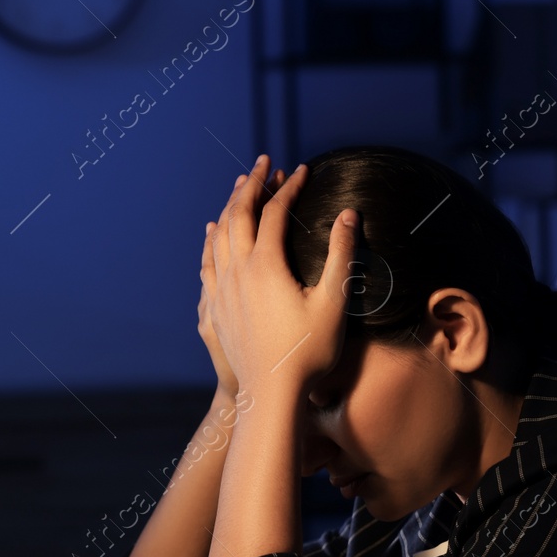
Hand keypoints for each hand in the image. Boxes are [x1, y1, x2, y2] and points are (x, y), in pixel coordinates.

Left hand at [200, 154, 356, 399]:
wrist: (269, 394)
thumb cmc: (308, 352)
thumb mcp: (333, 303)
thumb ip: (342, 255)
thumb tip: (349, 215)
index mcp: (266, 266)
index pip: (274, 212)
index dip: (289, 188)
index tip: (302, 170)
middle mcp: (237, 272)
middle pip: (239, 214)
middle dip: (251, 184)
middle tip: (263, 163)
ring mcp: (221, 290)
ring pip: (219, 235)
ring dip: (230, 206)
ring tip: (239, 186)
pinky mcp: (214, 307)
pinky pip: (208, 261)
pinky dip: (212, 238)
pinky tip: (214, 231)